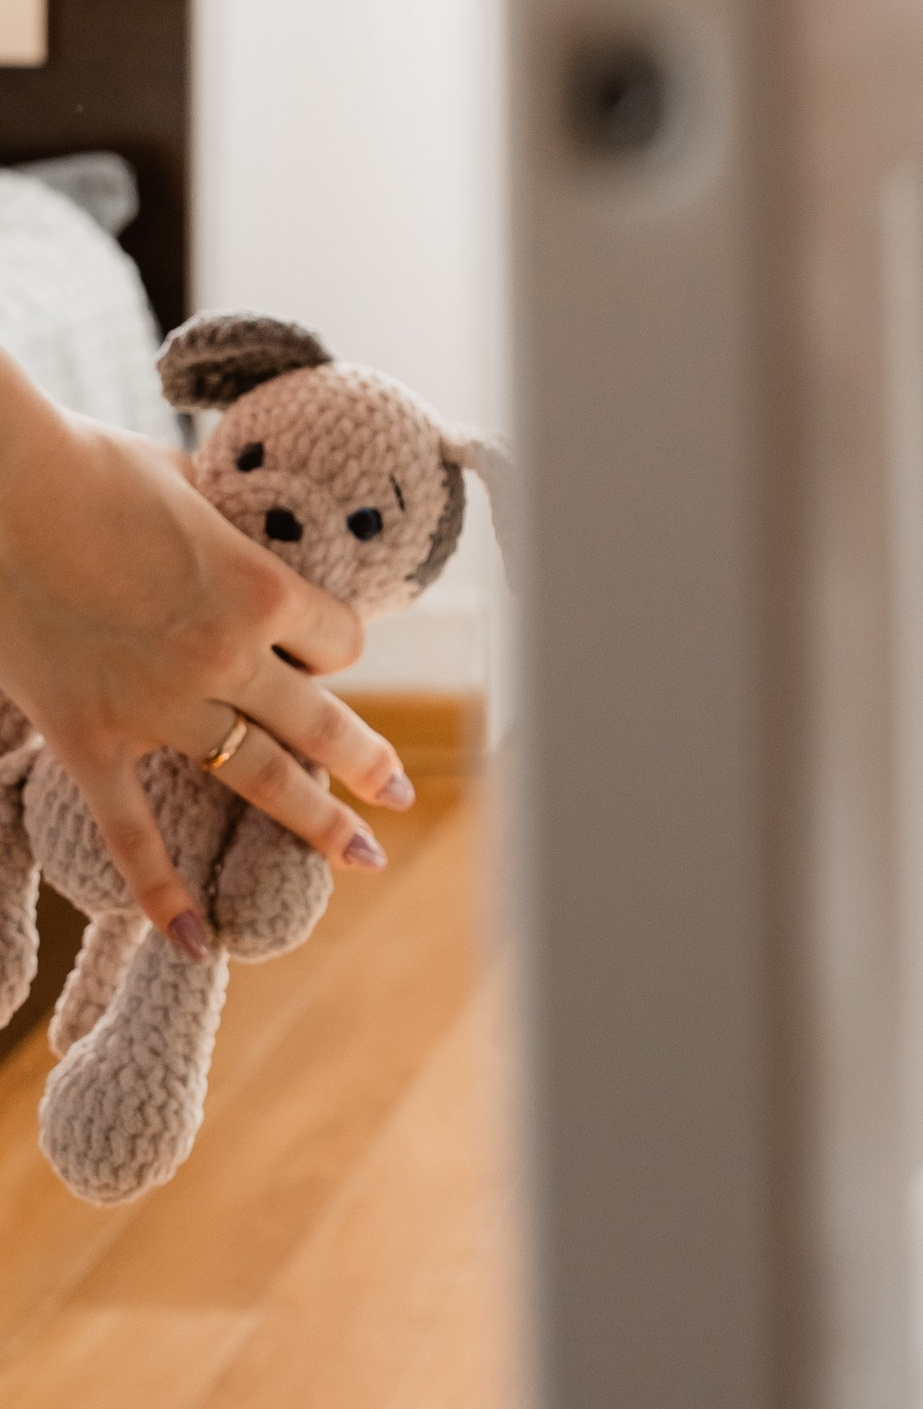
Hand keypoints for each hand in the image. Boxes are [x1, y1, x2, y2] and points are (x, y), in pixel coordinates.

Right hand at [0, 353, 412, 950]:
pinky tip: (196, 942)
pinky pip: (133, 831)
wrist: (2, 491)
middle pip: (319, 721)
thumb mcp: (186, 481)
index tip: (321, 648)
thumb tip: (224, 513)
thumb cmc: (92, 466)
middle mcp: (226, 656)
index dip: (336, 643)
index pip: (338, 637)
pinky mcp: (91, 738)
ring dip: (314, 818)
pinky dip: (164, 891)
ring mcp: (160, 706)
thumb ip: (221, 518)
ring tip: (360, 855)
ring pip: (257, 776)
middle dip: (366, 762)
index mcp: (262, 588)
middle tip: (398, 793)